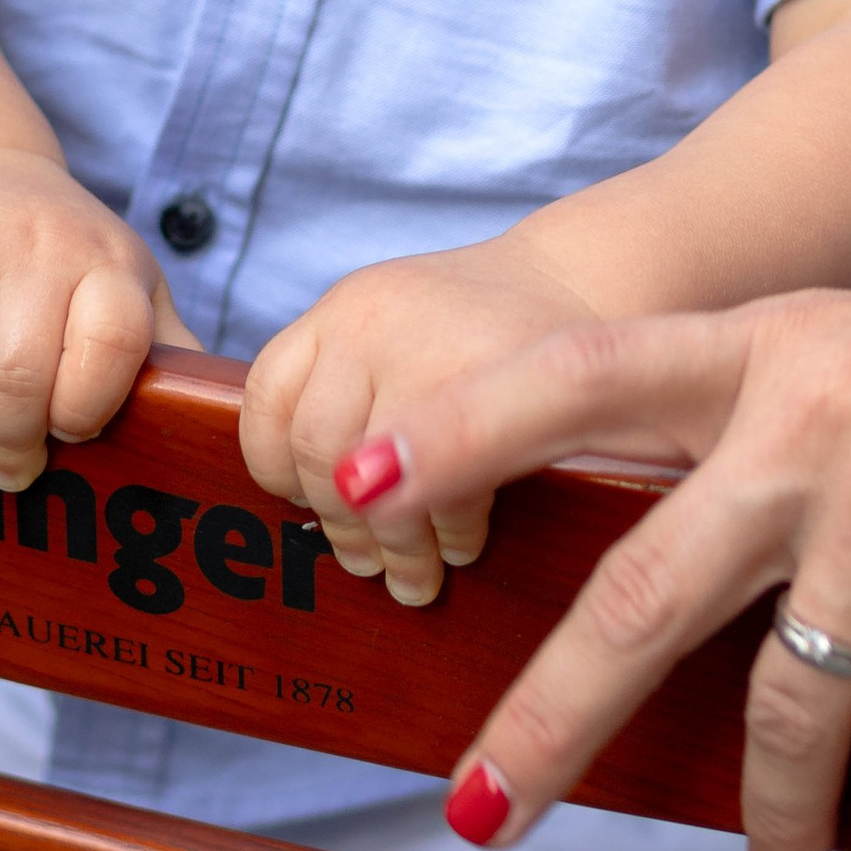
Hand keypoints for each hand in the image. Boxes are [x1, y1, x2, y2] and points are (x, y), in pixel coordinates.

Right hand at [0, 151, 192, 491]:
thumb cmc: (59, 255)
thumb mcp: (126, 284)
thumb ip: (163, 351)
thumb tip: (215, 427)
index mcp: (108, 263)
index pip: (113, 346)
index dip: (86, 410)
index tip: (70, 435)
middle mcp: (39, 244)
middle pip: (18, 376)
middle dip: (10, 446)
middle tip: (8, 472)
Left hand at [239, 237, 606, 607]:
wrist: (583, 276)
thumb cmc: (480, 328)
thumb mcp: (396, 326)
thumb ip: (346, 390)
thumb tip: (315, 506)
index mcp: (340, 309)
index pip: (267, 398)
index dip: (276, 468)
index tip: (306, 505)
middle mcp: (370, 320)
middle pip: (317, 447)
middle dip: (340, 524)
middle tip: (365, 564)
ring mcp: (428, 348)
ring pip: (371, 475)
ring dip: (393, 543)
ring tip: (414, 574)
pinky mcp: (494, 383)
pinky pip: (447, 481)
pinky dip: (450, 529)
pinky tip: (462, 543)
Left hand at [367, 250, 850, 850]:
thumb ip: (785, 414)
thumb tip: (694, 537)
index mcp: (771, 345)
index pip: (578, 375)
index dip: (459, 429)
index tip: (355, 486)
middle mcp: (814, 416)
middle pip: (637, 590)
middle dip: (546, 718)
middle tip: (480, 808)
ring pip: (780, 699)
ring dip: (766, 807)